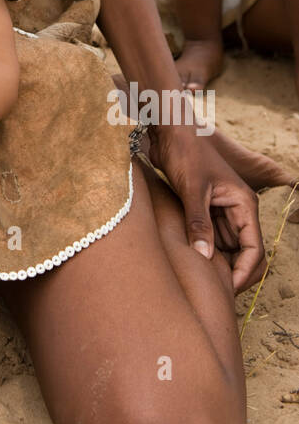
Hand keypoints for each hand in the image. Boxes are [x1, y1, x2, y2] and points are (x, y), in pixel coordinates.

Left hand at [146, 125, 264, 292]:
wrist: (169, 130)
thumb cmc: (186, 152)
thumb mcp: (192, 189)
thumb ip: (199, 223)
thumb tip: (205, 256)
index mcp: (244, 204)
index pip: (254, 249)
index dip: (244, 272)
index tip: (227, 288)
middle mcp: (237, 209)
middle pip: (245, 253)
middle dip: (235, 273)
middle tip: (215, 292)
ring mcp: (221, 210)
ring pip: (228, 248)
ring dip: (219, 264)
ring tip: (202, 282)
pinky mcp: (205, 210)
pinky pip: (211, 238)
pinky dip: (206, 251)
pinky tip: (192, 263)